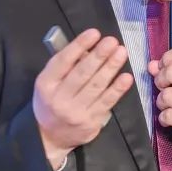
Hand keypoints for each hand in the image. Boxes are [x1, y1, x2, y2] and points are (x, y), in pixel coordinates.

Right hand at [33, 29, 133, 169]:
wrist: (49, 137)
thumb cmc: (50, 102)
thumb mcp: (49, 83)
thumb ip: (65, 66)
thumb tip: (89, 48)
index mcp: (46, 84)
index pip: (63, 61)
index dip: (79, 46)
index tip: (94, 33)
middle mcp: (59, 99)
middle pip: (82, 73)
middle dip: (99, 55)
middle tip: (112, 41)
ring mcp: (75, 112)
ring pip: (96, 86)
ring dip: (111, 68)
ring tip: (121, 52)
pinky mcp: (91, 123)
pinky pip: (107, 102)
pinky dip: (117, 89)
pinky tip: (126, 77)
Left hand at [149, 45, 171, 166]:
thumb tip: (152, 65)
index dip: (168, 58)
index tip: (164, 67)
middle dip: (160, 81)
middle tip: (164, 89)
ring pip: (167, 95)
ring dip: (162, 102)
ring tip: (168, 106)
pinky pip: (169, 115)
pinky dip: (164, 118)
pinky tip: (170, 119)